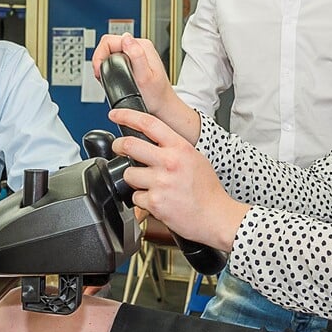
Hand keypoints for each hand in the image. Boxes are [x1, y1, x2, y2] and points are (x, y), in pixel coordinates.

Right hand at [92, 34, 197, 141]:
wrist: (162, 107)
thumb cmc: (156, 96)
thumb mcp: (145, 76)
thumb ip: (137, 55)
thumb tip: (126, 39)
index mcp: (142, 46)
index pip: (109, 40)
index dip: (99, 55)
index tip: (99, 70)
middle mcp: (139, 47)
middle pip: (109, 45)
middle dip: (100, 59)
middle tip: (101, 76)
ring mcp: (136, 54)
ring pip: (110, 52)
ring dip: (104, 64)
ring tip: (106, 78)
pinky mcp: (132, 62)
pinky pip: (115, 59)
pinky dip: (109, 68)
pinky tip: (112, 79)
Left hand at [108, 107, 246, 250]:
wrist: (216, 216)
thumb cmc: (207, 190)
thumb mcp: (195, 158)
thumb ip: (174, 148)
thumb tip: (151, 142)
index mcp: (180, 148)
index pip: (148, 123)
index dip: (127, 116)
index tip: (115, 115)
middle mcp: (169, 162)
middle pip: (129, 145)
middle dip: (118, 146)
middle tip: (119, 149)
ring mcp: (161, 182)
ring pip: (128, 174)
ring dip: (133, 179)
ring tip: (148, 185)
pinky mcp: (155, 202)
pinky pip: (135, 197)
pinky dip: (142, 200)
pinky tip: (156, 201)